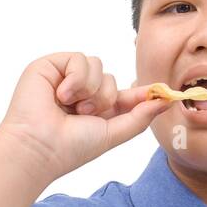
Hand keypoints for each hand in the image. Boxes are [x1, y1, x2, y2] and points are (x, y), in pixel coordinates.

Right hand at [0, 52, 174, 181]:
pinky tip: (60, 95)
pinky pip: (79, 58)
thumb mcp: (113, 133)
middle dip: (105, 98)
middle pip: (111, 78)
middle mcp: (80, 92)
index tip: (163, 92)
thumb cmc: (70, 147)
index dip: (140, 93)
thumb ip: (140, 117)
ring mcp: (65, 78)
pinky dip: (75, 79)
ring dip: (90, 89)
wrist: (40, 147)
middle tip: (86, 114)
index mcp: (94, 109)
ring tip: (71, 106)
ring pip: (97, 66)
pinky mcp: (50, 66)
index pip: (122, 94)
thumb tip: (167, 100)